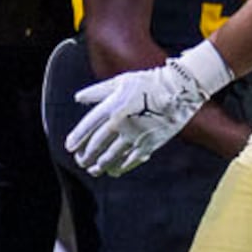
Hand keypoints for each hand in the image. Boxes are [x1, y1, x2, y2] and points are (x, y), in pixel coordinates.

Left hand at [66, 42, 230, 177]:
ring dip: (100, 164)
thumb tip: (78, 98)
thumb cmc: (149, 82)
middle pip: (96, 144)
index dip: (76, 138)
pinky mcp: (150, 143)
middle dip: (86, 155)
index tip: (70, 147)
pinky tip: (114, 171)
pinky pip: (131, 160)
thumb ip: (97, 91)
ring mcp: (135, 135)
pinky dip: (120, 167)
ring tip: (93, 169)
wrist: (180, 89)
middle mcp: (120, 123)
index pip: (87, 126)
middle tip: (81, 161)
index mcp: (112, 106)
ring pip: (111, 156)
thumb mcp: (121, 81)